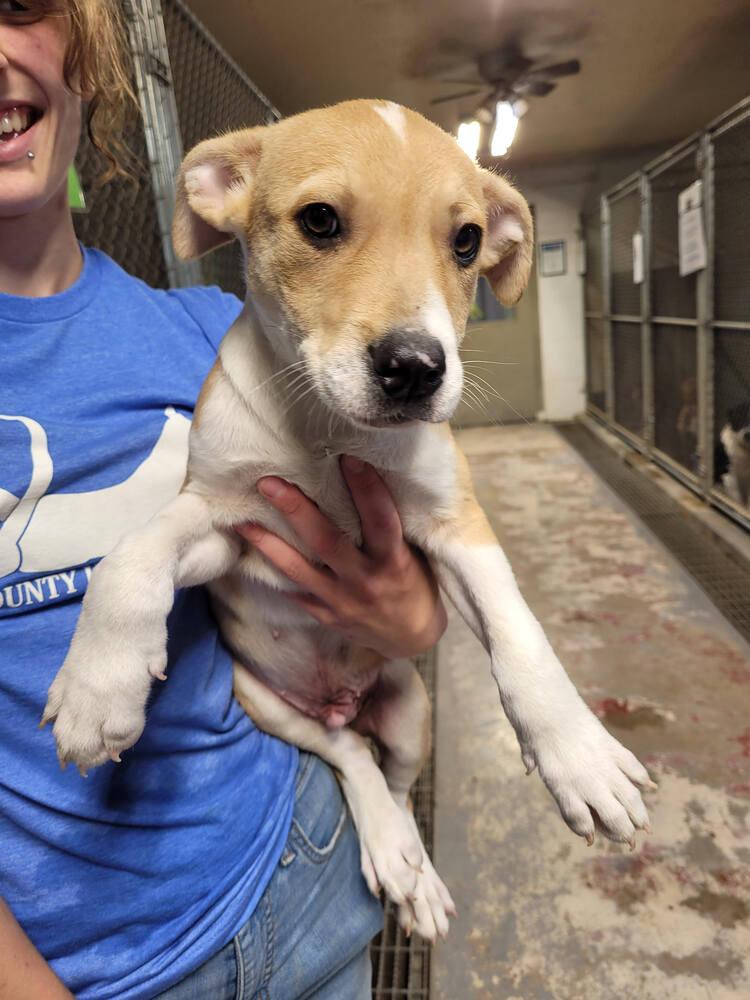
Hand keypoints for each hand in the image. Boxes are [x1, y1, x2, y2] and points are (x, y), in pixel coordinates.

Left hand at [235, 456, 446, 658]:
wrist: (410, 638)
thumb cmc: (416, 586)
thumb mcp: (414, 556)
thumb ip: (390, 530)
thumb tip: (363, 482)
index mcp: (394, 562)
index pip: (380, 520)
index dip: (366, 488)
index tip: (347, 457)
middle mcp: (365, 581)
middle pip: (326, 541)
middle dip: (296, 510)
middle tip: (269, 483)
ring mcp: (341, 601)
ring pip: (297, 570)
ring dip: (268, 543)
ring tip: (242, 520)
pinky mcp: (326, 615)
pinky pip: (295, 592)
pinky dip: (273, 573)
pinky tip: (251, 554)